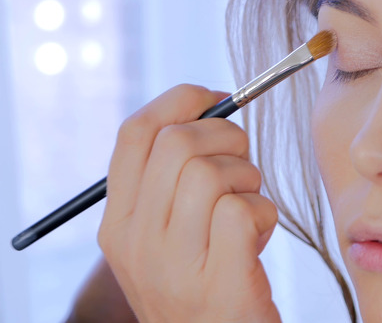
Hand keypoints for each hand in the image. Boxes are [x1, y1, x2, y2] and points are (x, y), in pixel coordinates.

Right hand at [98, 84, 280, 322]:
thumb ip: (171, 181)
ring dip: (247, 181)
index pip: (134, 133)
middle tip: (242, 164)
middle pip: (177, 142)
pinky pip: (243, 210)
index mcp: (118, 221)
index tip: (214, 98)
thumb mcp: (166, 235)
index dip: (179, 101)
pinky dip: (263, 214)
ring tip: (247, 213)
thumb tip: (210, 110)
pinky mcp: (219, 283)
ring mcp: (174, 264)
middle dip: (227, 137)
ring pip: (211, 172)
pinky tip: (257, 239)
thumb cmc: (202, 282)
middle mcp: (136, 240)